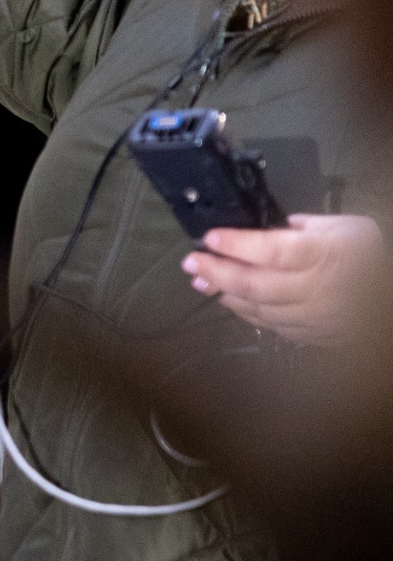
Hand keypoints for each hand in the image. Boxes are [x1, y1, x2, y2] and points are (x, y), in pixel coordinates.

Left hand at [183, 213, 384, 345]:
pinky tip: (232, 302)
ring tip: (202, 282)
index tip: (209, 238)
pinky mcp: (317, 335)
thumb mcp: (344, 226)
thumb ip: (305, 225)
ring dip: (226, 296)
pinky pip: (275, 327)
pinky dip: (249, 314)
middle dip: (216, 273)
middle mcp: (316, 288)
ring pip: (260, 309)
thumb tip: (273, 227)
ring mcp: (316, 316)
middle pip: (255, 284)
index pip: (271, 250)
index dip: (236, 245)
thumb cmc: (370, 254)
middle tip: (191, 264)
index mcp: (323, 254)